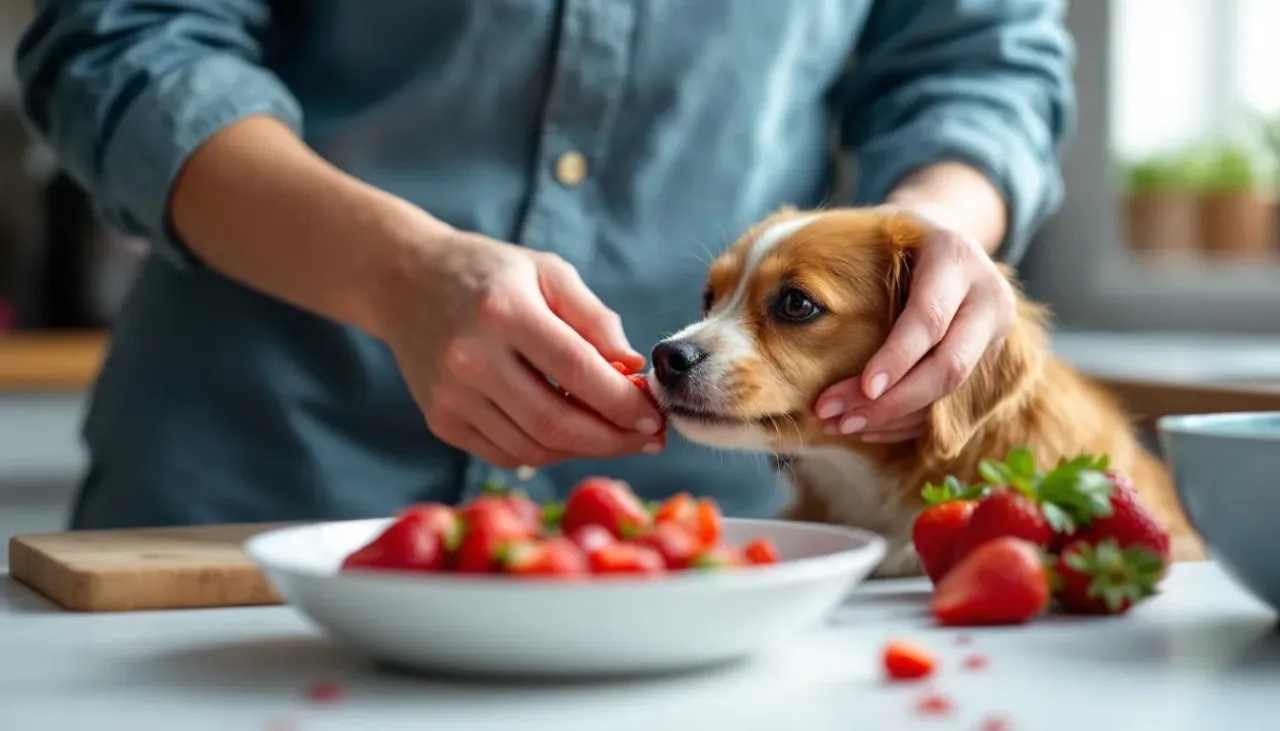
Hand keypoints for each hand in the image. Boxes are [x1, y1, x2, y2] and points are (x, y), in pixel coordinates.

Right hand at [378, 225, 664, 468]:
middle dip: (613, 439)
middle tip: (650, 438)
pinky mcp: (440, 420)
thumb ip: (594, 318)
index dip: (622, 402)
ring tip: (619, 437)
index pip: (576, 371)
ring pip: (534, 446)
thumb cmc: (489, 273)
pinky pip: (506, 453)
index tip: (655, 414)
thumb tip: (632, 368)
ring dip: (585, 449)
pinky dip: (548, 451)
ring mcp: (450, 396)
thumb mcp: (547, 272)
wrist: (406, 282)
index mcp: (503, 311)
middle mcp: (470, 358)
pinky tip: (573, 436)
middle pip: (555, 422)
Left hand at [813, 208, 1014, 441]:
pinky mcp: (989, 362)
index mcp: (953, 253)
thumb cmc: (881, 245)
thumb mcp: (866, 236)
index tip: (862, 387)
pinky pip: (952, 406)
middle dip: (891, 400)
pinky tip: (866, 427)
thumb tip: (759, 289)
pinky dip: (907, 422)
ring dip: (893, 416)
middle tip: (835, 416)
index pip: (928, 317)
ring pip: (952, 393)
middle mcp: (986, 293)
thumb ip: (827, 265)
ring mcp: (994, 331)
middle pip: (949, 366)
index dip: (896, 357)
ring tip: (841, 424)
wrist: (933, 245)